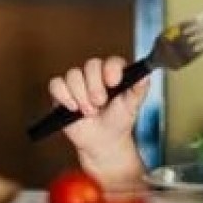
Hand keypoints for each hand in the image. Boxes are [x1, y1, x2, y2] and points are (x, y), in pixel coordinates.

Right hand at [48, 57, 147, 186]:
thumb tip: (146, 74)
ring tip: (89, 111)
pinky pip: (56, 84)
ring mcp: (77, 82)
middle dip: (95, 87)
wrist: (103, 141)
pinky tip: (73, 108)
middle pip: (90, 65)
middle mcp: (95, 74)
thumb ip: (139, 89)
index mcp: (114, 73)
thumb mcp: (133, 105)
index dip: (111, 69)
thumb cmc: (119, 120)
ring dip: (81, 96)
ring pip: (73, 75)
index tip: (114, 83)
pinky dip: (64, 97)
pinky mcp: (62, 93)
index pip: (111, 61)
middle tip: (100, 103)